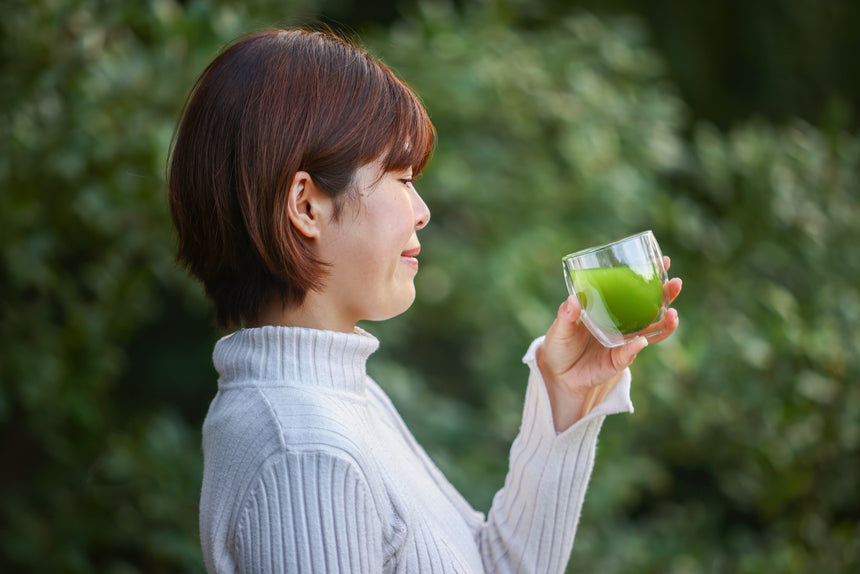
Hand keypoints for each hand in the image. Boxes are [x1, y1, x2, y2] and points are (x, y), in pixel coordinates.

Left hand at [536, 256, 681, 431]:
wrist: (558, 374)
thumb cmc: (561, 343)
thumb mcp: (560, 326)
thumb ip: (566, 314)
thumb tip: (573, 300)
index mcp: (610, 307)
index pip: (634, 288)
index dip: (650, 275)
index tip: (662, 261)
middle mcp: (623, 322)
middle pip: (652, 307)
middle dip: (666, 295)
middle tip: (676, 283)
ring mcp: (624, 341)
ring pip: (651, 331)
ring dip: (665, 323)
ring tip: (672, 314)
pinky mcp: (619, 360)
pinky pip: (631, 353)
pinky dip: (636, 347)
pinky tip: (641, 341)